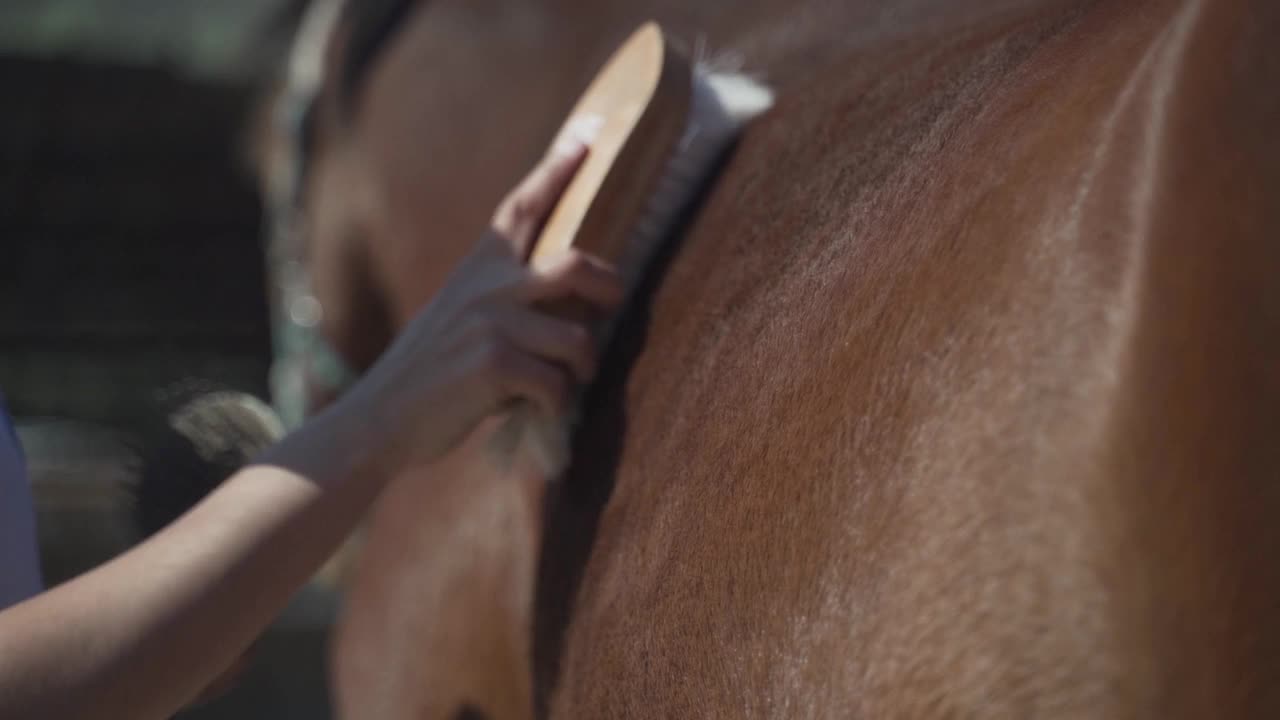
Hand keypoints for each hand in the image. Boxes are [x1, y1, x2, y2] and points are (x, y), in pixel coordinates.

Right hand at [340, 136, 622, 469]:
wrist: (378, 417)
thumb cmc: (429, 374)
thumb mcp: (458, 315)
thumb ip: (501, 297)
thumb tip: (566, 300)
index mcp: (478, 268)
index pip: (523, 207)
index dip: (557, 170)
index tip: (587, 136)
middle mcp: (487, 285)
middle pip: (574, 265)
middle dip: (608, 286)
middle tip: (613, 303)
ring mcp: (491, 321)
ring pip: (578, 339)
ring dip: (582, 369)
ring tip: (567, 385)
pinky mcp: (494, 362)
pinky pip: (556, 384)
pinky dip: (556, 406)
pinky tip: (538, 413)